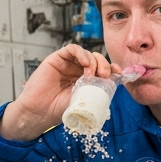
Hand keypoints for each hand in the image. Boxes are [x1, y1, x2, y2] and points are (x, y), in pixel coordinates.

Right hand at [0, 44, 120, 140]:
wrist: (41, 111)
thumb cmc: (61, 108)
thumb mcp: (85, 100)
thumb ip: (98, 90)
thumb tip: (114, 82)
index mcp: (87, 80)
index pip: (104, 69)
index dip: (113, 69)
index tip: (119, 73)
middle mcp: (78, 70)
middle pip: (98, 60)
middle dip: (105, 65)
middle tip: (105, 75)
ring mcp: (68, 64)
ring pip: (87, 54)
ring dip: (94, 61)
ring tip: (92, 74)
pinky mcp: (57, 59)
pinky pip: (72, 49)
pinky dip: (81, 53)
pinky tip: (84, 63)